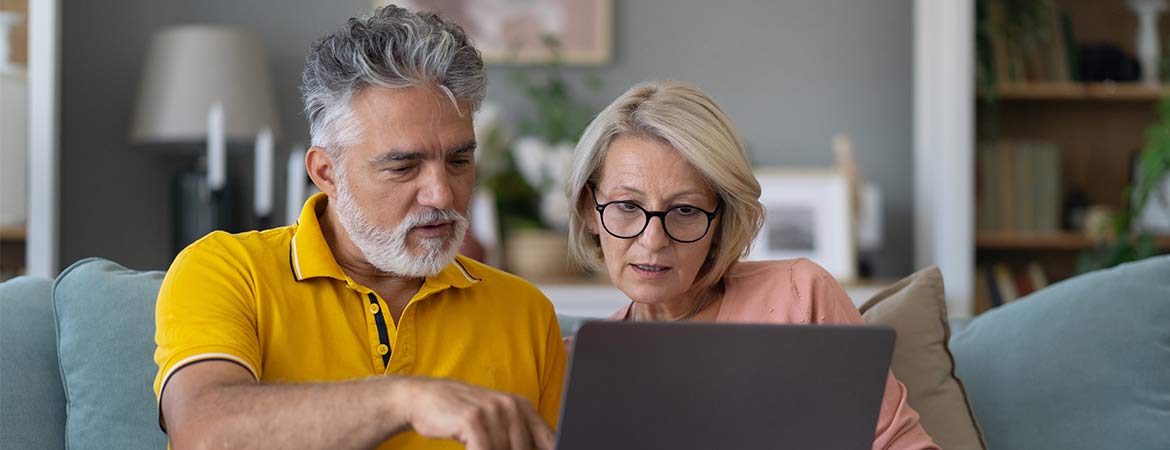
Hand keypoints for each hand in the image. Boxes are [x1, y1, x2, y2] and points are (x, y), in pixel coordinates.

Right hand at [402, 377, 554, 449]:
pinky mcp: (473, 419)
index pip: (550, 439)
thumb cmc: (462, 414)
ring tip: (476, 447)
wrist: (424, 396)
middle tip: (487, 448)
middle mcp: (511, 406)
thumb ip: (521, 435)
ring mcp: (492, 410)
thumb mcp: (497, 420)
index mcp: (523, 407)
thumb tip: (550, 447)